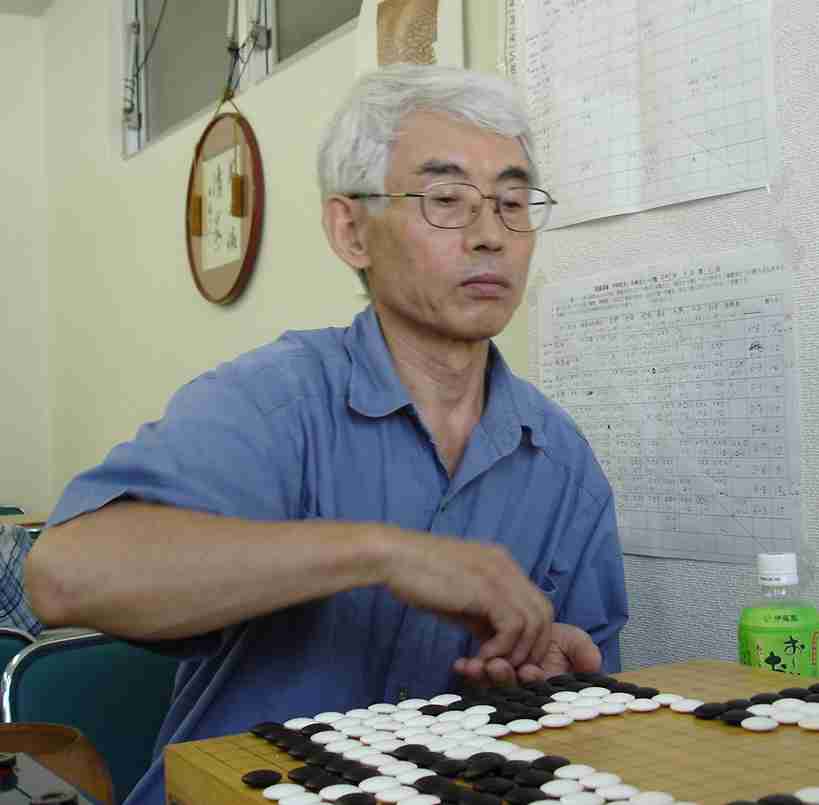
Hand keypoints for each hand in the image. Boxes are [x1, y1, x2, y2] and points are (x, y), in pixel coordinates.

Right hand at [381, 530, 553, 670]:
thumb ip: (481, 615)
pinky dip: (502, 648)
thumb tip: (496, 643)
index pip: (536, 604)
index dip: (530, 636)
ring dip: (517, 651)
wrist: (394, 557)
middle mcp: (507, 566)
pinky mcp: (486, 589)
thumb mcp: (459, 598)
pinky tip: (481, 655)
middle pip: (545, 613)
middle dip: (532, 647)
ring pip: (535, 621)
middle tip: (506, 666)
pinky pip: (513, 626)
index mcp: (502, 564)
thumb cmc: (418, 576)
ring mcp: (499, 575)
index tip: (508, 658)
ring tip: (490, 662)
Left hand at [452, 622, 600, 685]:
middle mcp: (523, 689)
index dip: (533, 680)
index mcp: (545, 685)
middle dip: (503, 679)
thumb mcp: (575, 641)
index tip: (528, 670)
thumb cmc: (559, 640)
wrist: (529, 620)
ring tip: (475, 664)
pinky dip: (468, 670)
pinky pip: (475, 676)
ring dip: (483, 675)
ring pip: (491, 684)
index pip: (538, 687)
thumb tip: (593, 665)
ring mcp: (503, 683)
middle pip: (512, 688)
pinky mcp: (484, 674)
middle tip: (495, 666)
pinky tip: (460, 664)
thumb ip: (585, 652)